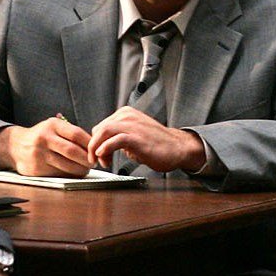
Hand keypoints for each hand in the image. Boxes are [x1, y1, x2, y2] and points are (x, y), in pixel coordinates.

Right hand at [0, 116, 91, 176]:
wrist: (15, 146)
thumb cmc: (43, 136)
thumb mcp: (54, 127)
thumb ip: (72, 134)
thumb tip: (97, 146)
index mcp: (52, 125)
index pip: (77, 134)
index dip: (91, 144)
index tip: (98, 151)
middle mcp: (44, 138)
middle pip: (73, 151)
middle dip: (88, 159)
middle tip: (94, 163)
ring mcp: (38, 155)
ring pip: (67, 166)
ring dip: (81, 169)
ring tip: (86, 168)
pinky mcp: (36, 169)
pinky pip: (59, 174)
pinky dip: (70, 175)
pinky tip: (73, 173)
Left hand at [86, 107, 206, 173]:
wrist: (179, 148)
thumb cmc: (159, 144)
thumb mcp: (136, 135)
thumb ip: (120, 136)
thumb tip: (105, 146)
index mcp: (126, 114)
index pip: (101, 126)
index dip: (98, 142)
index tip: (101, 155)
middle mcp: (127, 116)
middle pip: (99, 129)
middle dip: (95, 147)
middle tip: (101, 161)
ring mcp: (132, 125)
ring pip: (102, 132)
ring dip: (96, 149)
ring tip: (102, 161)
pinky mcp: (136, 137)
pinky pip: (113, 141)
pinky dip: (105, 149)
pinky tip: (104, 157)